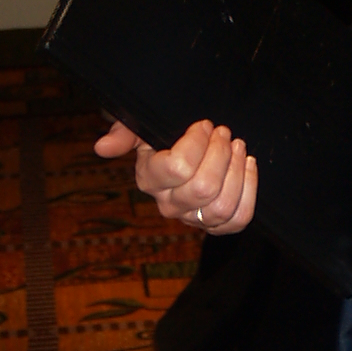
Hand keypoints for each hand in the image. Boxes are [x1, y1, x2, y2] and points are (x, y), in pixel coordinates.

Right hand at [93, 115, 258, 235]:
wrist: (185, 149)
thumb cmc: (163, 136)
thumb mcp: (142, 127)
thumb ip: (124, 133)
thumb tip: (102, 147)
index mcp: (150, 179)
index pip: (178, 168)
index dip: (197, 143)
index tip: (204, 125)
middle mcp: (169, 204)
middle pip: (204, 188)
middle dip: (220, 154)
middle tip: (224, 133)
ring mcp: (193, 218)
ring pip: (222, 206)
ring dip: (237, 171)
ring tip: (238, 146)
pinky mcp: (217, 225)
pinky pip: (238, 219)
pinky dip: (249, 191)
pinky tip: (248, 165)